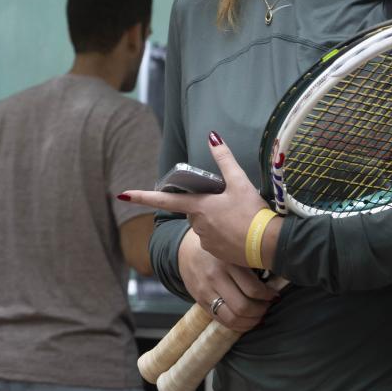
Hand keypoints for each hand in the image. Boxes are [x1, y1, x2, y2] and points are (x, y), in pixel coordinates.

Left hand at [118, 132, 269, 266]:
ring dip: (216, 220)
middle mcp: (197, 225)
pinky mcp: (216, 253)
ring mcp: (205, 241)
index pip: (164, 200)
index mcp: (198, 207)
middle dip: (205, 206)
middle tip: (229, 204)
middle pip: (193, 211)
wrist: (269, 244)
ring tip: (238, 219)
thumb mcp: (240, 182)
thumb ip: (224, 159)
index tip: (122, 194)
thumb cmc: (254, 213)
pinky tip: (240, 232)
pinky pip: (214, 240)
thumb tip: (212, 136)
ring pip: (204, 226)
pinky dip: (223, 234)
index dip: (142, 196)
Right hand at [175, 229, 276, 331]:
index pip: (253, 289)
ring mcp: (206, 292)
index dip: (268, 297)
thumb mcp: (233, 251)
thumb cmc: (218, 251)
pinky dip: (238, 325)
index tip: (274, 296)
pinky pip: (222, 321)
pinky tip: (246, 321)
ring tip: (259, 316)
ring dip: (250, 321)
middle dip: (260, 311)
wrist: (186, 251)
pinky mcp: (200, 302)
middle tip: (268, 307)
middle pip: (243, 307)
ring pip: (232, 318)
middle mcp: (215, 278)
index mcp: (228, 262)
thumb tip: (276, 282)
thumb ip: (250, 264)